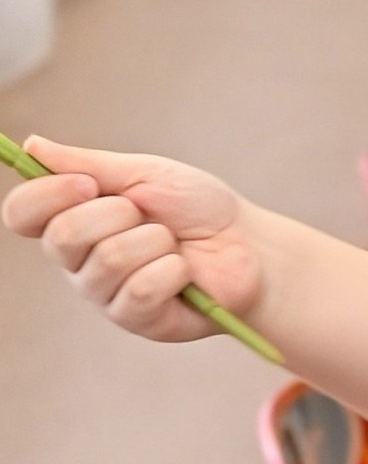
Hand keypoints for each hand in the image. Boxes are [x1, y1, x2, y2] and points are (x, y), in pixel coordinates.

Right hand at [1, 138, 267, 342]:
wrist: (249, 246)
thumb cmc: (197, 208)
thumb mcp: (145, 174)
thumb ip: (88, 164)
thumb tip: (32, 145)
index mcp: (73, 218)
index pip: (21, 213)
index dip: (47, 195)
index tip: (88, 184)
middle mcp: (77, 259)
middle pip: (61, 236)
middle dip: (116, 214)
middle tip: (149, 214)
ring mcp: (103, 292)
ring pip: (108, 259)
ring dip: (154, 241)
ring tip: (172, 244)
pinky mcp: (135, 318)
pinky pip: (141, 289)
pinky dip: (172, 271)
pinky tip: (183, 272)